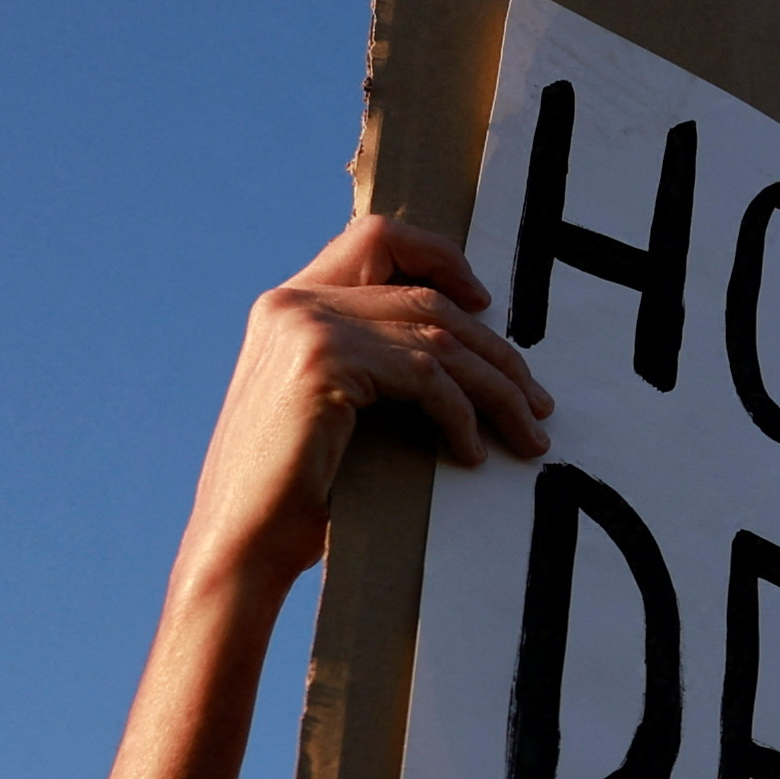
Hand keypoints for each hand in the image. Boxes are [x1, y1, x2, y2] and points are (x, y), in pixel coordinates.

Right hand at [177, 215, 550, 595]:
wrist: (243, 540)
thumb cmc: (296, 491)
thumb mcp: (334, 409)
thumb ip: (373, 363)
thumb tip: (461, 356)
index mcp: (291, 303)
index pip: (377, 239)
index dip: (442, 259)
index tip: (487, 305)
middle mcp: (294, 301)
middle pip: (426, 296)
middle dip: (495, 352)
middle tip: (537, 402)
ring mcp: (305, 325)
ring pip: (437, 337)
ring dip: (496, 390)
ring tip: (528, 434)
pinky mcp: (323, 361)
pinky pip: (426, 375)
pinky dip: (462, 415)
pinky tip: (472, 453)